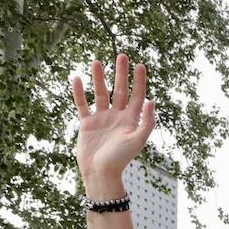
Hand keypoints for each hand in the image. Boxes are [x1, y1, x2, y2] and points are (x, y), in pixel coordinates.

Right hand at [71, 54, 155, 191]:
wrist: (100, 173)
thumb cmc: (121, 159)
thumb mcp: (138, 139)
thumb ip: (146, 121)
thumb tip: (152, 101)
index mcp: (131, 120)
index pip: (137, 96)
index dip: (139, 81)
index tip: (140, 65)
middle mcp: (117, 117)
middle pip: (120, 90)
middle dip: (121, 74)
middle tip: (122, 55)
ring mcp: (101, 119)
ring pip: (101, 94)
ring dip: (99, 78)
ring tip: (96, 62)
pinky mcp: (87, 123)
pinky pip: (82, 104)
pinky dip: (79, 93)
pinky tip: (77, 79)